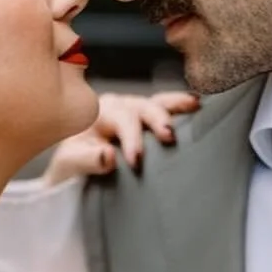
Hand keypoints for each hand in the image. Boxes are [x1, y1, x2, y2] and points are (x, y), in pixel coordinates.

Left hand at [43, 89, 198, 183]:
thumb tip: (109, 158)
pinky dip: (182, 105)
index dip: (131, 139)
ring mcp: (135, 111)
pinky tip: (199, 104)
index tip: (137, 160)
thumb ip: (87, 160)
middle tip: (169, 137)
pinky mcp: (149, 120)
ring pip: (157, 102)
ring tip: (195, 106)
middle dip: (157, 120)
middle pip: (142, 107)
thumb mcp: (71, 164)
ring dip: (176, 105)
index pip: (120, 120)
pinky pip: (167, 108)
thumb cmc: (72, 166)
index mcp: (98, 113)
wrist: (73, 169)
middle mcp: (119, 107)